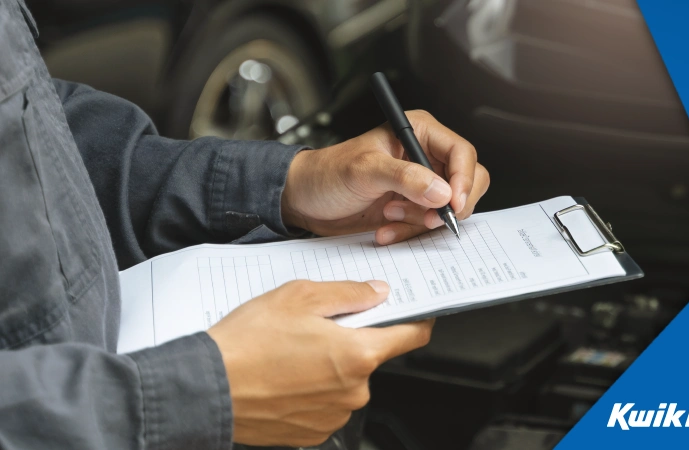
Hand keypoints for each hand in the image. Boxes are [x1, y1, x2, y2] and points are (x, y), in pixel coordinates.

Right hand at [206, 280, 433, 446]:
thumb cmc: (248, 342)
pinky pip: (327, 404)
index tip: (416, 312)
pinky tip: (286, 375)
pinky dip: (313, 389)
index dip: (417, 319)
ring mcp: (334, 415)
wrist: (207, 387)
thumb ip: (348, 293)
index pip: (411, 336)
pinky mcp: (314, 432)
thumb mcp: (300, 296)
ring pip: (347, 381)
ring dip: (330, 366)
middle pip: (370, 357)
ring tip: (291, 352)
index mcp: (358, 354)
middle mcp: (354, 391)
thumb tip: (377, 293)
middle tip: (316, 326)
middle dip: (351, 339)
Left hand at [282, 110, 489, 243]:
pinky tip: (386, 229)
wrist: (305, 200)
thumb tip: (441, 191)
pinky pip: (428, 225)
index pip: (461, 152)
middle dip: (449, 205)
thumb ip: (404, 177)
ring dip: (421, 221)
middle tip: (428, 218)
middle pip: (466, 182)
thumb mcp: (364, 170)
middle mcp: (424, 157)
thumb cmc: (327, 173)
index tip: (452, 203)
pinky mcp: (412, 209)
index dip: (463, 179)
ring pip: (448, 208)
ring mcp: (420, 185)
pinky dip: (411, 232)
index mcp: (418, 132)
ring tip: (390, 216)